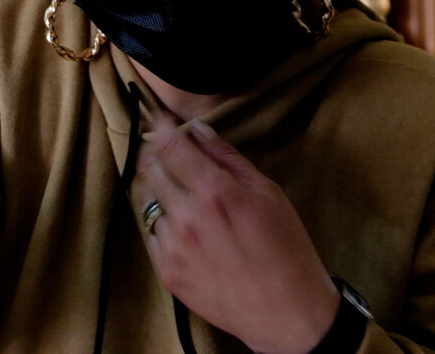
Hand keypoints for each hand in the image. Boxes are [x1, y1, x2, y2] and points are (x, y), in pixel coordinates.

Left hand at [130, 114, 339, 352]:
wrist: (286, 313)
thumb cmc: (286, 249)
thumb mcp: (267, 193)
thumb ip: (229, 159)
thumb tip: (199, 132)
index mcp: (215, 191)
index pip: (171, 146)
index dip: (162, 127)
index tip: (161, 120)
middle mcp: (187, 216)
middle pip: (151, 169)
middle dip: (156, 154)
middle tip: (167, 151)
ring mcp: (173, 246)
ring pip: (147, 201)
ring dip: (159, 189)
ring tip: (178, 191)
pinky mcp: (166, 272)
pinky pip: (150, 233)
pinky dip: (160, 222)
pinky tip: (181, 224)